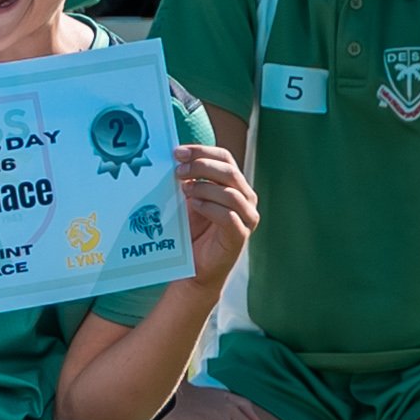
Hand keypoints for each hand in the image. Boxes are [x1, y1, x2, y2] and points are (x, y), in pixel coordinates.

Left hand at [171, 137, 257, 275]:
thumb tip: (173, 158)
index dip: (202, 151)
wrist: (195, 268)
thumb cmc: (192, 231)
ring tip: (184, 190)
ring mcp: (246, 217)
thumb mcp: (188, 200)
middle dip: (201, 166)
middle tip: (178, 171)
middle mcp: (246, 198)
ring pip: (231, 193)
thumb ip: (187, 180)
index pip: (225, 158)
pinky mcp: (240, 235)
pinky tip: (194, 206)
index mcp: (234, 184)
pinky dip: (210, 207)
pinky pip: (229, 216)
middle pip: (229, 172)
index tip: (177, 152)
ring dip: (204, 188)